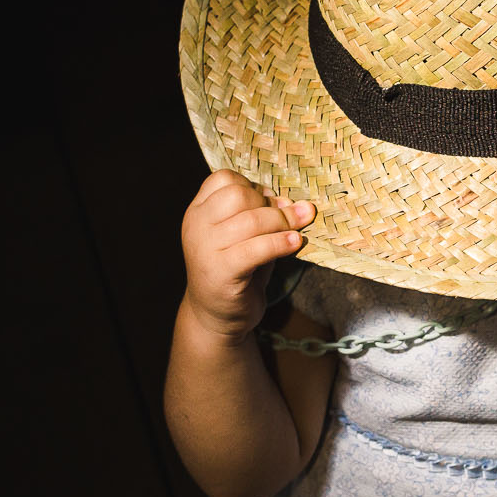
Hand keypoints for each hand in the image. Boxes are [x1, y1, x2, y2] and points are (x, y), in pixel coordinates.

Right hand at [180, 170, 315, 343]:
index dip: (252, 185)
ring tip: (300, 230)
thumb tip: (291, 202)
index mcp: (198, 212)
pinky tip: (295, 243)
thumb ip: (261, 216)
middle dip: (270, 204)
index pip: (223, 179)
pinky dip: (281, 243)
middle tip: (290, 217)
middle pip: (238, 195)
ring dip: (283, 222)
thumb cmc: (236, 272)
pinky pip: (256, 249)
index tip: (270, 201)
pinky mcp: (221, 272)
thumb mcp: (244, 237)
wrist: (216, 318)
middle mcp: (196, 227)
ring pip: (251, 220)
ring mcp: (205, 249)